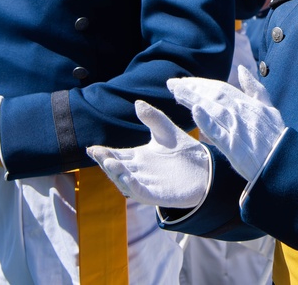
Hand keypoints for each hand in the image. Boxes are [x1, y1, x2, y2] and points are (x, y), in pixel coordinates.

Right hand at [87, 101, 208, 207]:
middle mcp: (138, 172)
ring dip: (116, 173)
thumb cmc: (184, 151)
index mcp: (137, 157)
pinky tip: (127, 178)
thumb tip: (137, 102)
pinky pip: (141, 193)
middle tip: (98, 153)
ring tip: (109, 163)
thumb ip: (154, 118)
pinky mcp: (157, 195)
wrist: (206, 169)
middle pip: (117, 168)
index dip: (103, 153)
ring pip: (125, 181)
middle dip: (106, 161)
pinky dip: (133, 186)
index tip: (92, 148)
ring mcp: (146, 184)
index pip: (116, 155)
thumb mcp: (167, 131)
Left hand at [168, 65, 285, 181]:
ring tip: (176, 92)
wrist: (282, 163)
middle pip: (212, 95)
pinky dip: (207, 121)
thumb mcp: (269, 107)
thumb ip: (255, 88)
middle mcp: (241, 112)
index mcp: (248, 103)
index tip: (183, 81)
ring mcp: (237, 128)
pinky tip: (195, 111)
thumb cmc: (276, 136)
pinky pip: (219, 132)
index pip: (220, 88)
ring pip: (212, 109)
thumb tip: (241, 70)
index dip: (200, 83)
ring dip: (193, 99)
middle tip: (171, 83)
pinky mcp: (235, 147)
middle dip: (191, 88)